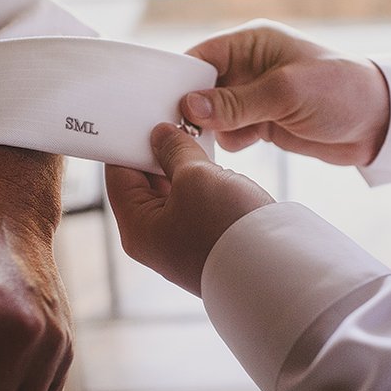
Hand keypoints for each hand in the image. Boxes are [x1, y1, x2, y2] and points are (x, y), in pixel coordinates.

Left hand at [105, 123, 274, 295]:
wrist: (272, 271)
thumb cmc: (227, 228)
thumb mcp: (196, 175)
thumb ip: (175, 150)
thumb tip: (163, 136)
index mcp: (136, 228)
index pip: (118, 175)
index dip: (128, 142)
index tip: (143, 119)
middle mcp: (154, 239)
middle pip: (145, 183)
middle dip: (161, 152)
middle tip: (176, 123)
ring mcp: (180, 243)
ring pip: (174, 192)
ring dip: (186, 166)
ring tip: (200, 141)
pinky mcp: (205, 242)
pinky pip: (195, 205)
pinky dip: (202, 183)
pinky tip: (216, 168)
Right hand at [182, 19, 390, 166]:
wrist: (378, 124)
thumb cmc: (341, 92)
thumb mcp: (286, 93)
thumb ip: (237, 102)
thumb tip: (190, 107)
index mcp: (252, 44)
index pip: (201, 57)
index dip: (180, 80)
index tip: (161, 105)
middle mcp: (249, 68)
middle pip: (201, 88)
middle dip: (193, 110)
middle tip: (182, 131)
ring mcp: (255, 97)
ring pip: (213, 115)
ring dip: (214, 130)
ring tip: (221, 139)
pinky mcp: (263, 123)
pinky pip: (231, 133)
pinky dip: (231, 142)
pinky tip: (244, 145)